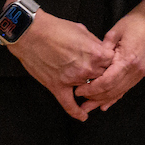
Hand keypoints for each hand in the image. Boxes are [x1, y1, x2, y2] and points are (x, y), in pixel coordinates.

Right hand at [5, 0, 113, 121]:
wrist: (31, 33)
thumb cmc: (55, 28)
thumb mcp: (82, 30)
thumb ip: (95, 44)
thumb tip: (103, 51)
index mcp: (96, 53)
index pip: (113, 64)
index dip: (112, 63)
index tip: (109, 64)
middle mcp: (87, 68)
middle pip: (104, 78)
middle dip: (103, 76)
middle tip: (100, 75)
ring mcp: (72, 79)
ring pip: (90, 90)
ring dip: (92, 90)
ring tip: (94, 91)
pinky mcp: (57, 87)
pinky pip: (69, 105)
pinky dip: (77, 112)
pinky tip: (83, 116)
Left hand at [77, 0, 144, 109]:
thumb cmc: (137, 21)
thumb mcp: (116, 31)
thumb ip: (103, 48)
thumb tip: (93, 61)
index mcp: (127, 59)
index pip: (106, 81)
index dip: (91, 89)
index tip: (79, 92)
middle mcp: (135, 69)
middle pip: (113, 90)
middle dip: (96, 99)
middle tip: (82, 105)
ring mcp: (141, 72)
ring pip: (120, 91)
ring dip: (105, 100)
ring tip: (91, 107)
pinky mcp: (143, 72)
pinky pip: (127, 87)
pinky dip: (116, 96)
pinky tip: (106, 104)